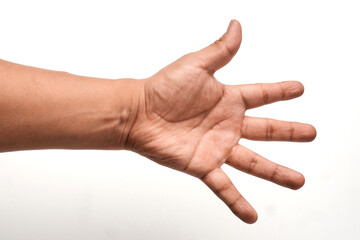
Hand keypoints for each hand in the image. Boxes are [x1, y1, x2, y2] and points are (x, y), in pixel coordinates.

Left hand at [127, 20, 315, 222]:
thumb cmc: (162, 88)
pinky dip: (237, 201)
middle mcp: (227, 125)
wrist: (138, 113)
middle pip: (266, 130)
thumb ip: (220, 50)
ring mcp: (217, 147)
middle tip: (311, 133)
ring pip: (254, 162)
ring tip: (298, 181)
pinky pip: (224, 187)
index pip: (261, 94)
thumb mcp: (196, 65)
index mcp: (228, 100)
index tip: (299, 88)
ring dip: (276, 173)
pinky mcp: (203, 165)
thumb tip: (237, 26)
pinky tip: (252, 216)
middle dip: (289, 132)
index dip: (281, 91)